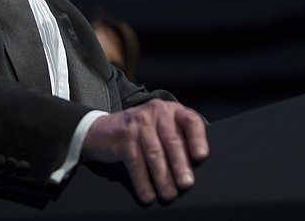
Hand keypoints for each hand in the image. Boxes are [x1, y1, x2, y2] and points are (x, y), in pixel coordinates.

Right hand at [81, 99, 208, 203]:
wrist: (103, 129)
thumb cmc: (140, 132)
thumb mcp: (161, 128)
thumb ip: (178, 139)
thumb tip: (194, 167)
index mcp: (171, 110)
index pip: (190, 121)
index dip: (197, 139)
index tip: (201, 156)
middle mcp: (156, 112)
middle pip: (172, 140)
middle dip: (180, 165)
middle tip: (186, 183)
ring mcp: (138, 123)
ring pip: (155, 154)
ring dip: (163, 178)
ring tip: (169, 193)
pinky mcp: (123, 137)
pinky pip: (136, 163)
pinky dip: (143, 182)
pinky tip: (148, 194)